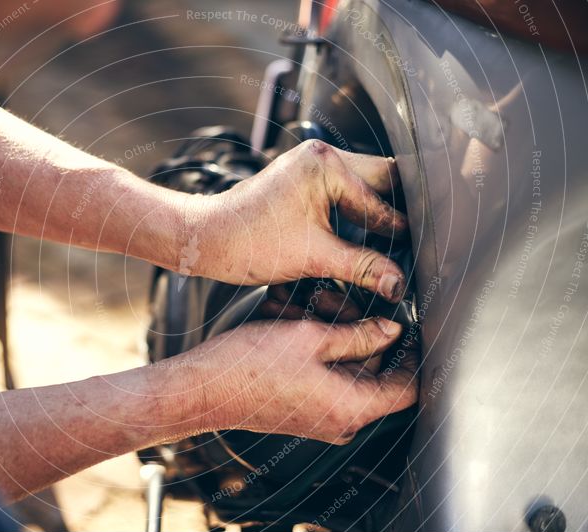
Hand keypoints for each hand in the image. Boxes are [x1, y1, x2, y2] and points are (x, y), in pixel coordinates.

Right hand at [183, 316, 417, 444]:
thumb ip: (358, 335)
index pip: (408, 387)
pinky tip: (298, 325)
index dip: (413, 354)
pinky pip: (326, 378)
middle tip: (341, 302)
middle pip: (375, 373)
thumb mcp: (310, 338)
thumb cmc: (248, 368)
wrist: (203, 390)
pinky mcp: (303, 410)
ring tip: (310, 309)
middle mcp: (341, 421)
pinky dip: (319, 351)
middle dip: (362, 332)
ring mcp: (321, 418)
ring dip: (337, 337)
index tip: (409, 327)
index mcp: (352, 408)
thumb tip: (390, 331)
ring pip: (348, 371)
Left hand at [199, 140, 407, 301]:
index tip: (417, 256)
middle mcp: (320, 157)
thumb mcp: (314, 257)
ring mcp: (310, 167)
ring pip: (363, 186)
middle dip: (398, 212)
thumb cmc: (249, 242)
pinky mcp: (302, 182)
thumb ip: (362, 267)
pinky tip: (367, 238)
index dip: (401, 233)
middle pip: (381, 181)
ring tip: (396, 244)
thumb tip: (397, 282)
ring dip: (378, 213)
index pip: (382, 200)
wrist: (207, 240)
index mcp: (326, 166)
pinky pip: (343, 193)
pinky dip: (357, 215)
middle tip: (416, 243)